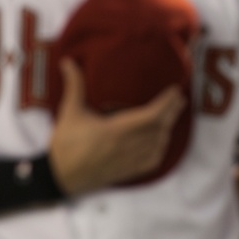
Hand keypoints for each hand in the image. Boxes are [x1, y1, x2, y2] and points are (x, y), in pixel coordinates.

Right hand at [48, 59, 187, 194]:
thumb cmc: (65, 144)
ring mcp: (128, 161)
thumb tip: (68, 61)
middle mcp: (126, 146)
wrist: (59, 177)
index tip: (174, 91)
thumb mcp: (70, 112)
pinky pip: (153, 160)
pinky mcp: (128, 172)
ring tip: (173, 114)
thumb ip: (74, 85)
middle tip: (179, 98)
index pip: (150, 116)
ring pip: (159, 143)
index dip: (166, 103)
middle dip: (172, 112)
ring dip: (168, 128)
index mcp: (114, 131)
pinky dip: (161, 148)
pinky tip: (163, 139)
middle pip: (160, 128)